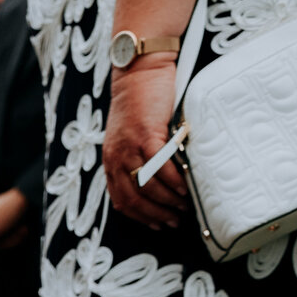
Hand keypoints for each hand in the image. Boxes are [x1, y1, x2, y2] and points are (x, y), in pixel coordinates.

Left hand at [105, 59, 185, 229]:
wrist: (139, 70)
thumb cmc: (141, 102)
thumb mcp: (131, 135)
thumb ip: (138, 157)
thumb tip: (159, 181)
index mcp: (111, 160)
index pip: (121, 200)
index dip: (140, 217)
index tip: (157, 225)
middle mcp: (116, 157)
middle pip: (134, 198)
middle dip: (156, 215)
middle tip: (176, 222)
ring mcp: (129, 146)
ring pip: (148, 185)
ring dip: (168, 201)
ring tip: (185, 207)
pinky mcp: (145, 134)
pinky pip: (160, 165)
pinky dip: (174, 181)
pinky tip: (185, 188)